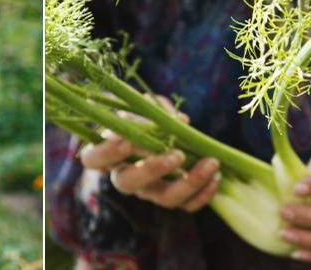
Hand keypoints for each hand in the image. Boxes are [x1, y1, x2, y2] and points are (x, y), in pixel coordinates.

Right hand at [80, 103, 220, 211]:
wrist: (152, 134)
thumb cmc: (140, 116)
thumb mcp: (141, 105)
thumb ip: (154, 110)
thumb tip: (180, 122)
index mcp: (107, 153)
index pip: (94, 159)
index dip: (107, 152)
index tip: (127, 141)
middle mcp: (125, 177)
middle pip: (128, 183)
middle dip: (153, 170)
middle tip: (177, 155)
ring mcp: (148, 191)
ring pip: (164, 198)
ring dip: (189, 183)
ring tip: (211, 163)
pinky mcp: (171, 198)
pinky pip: (187, 205)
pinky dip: (204, 194)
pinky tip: (216, 177)